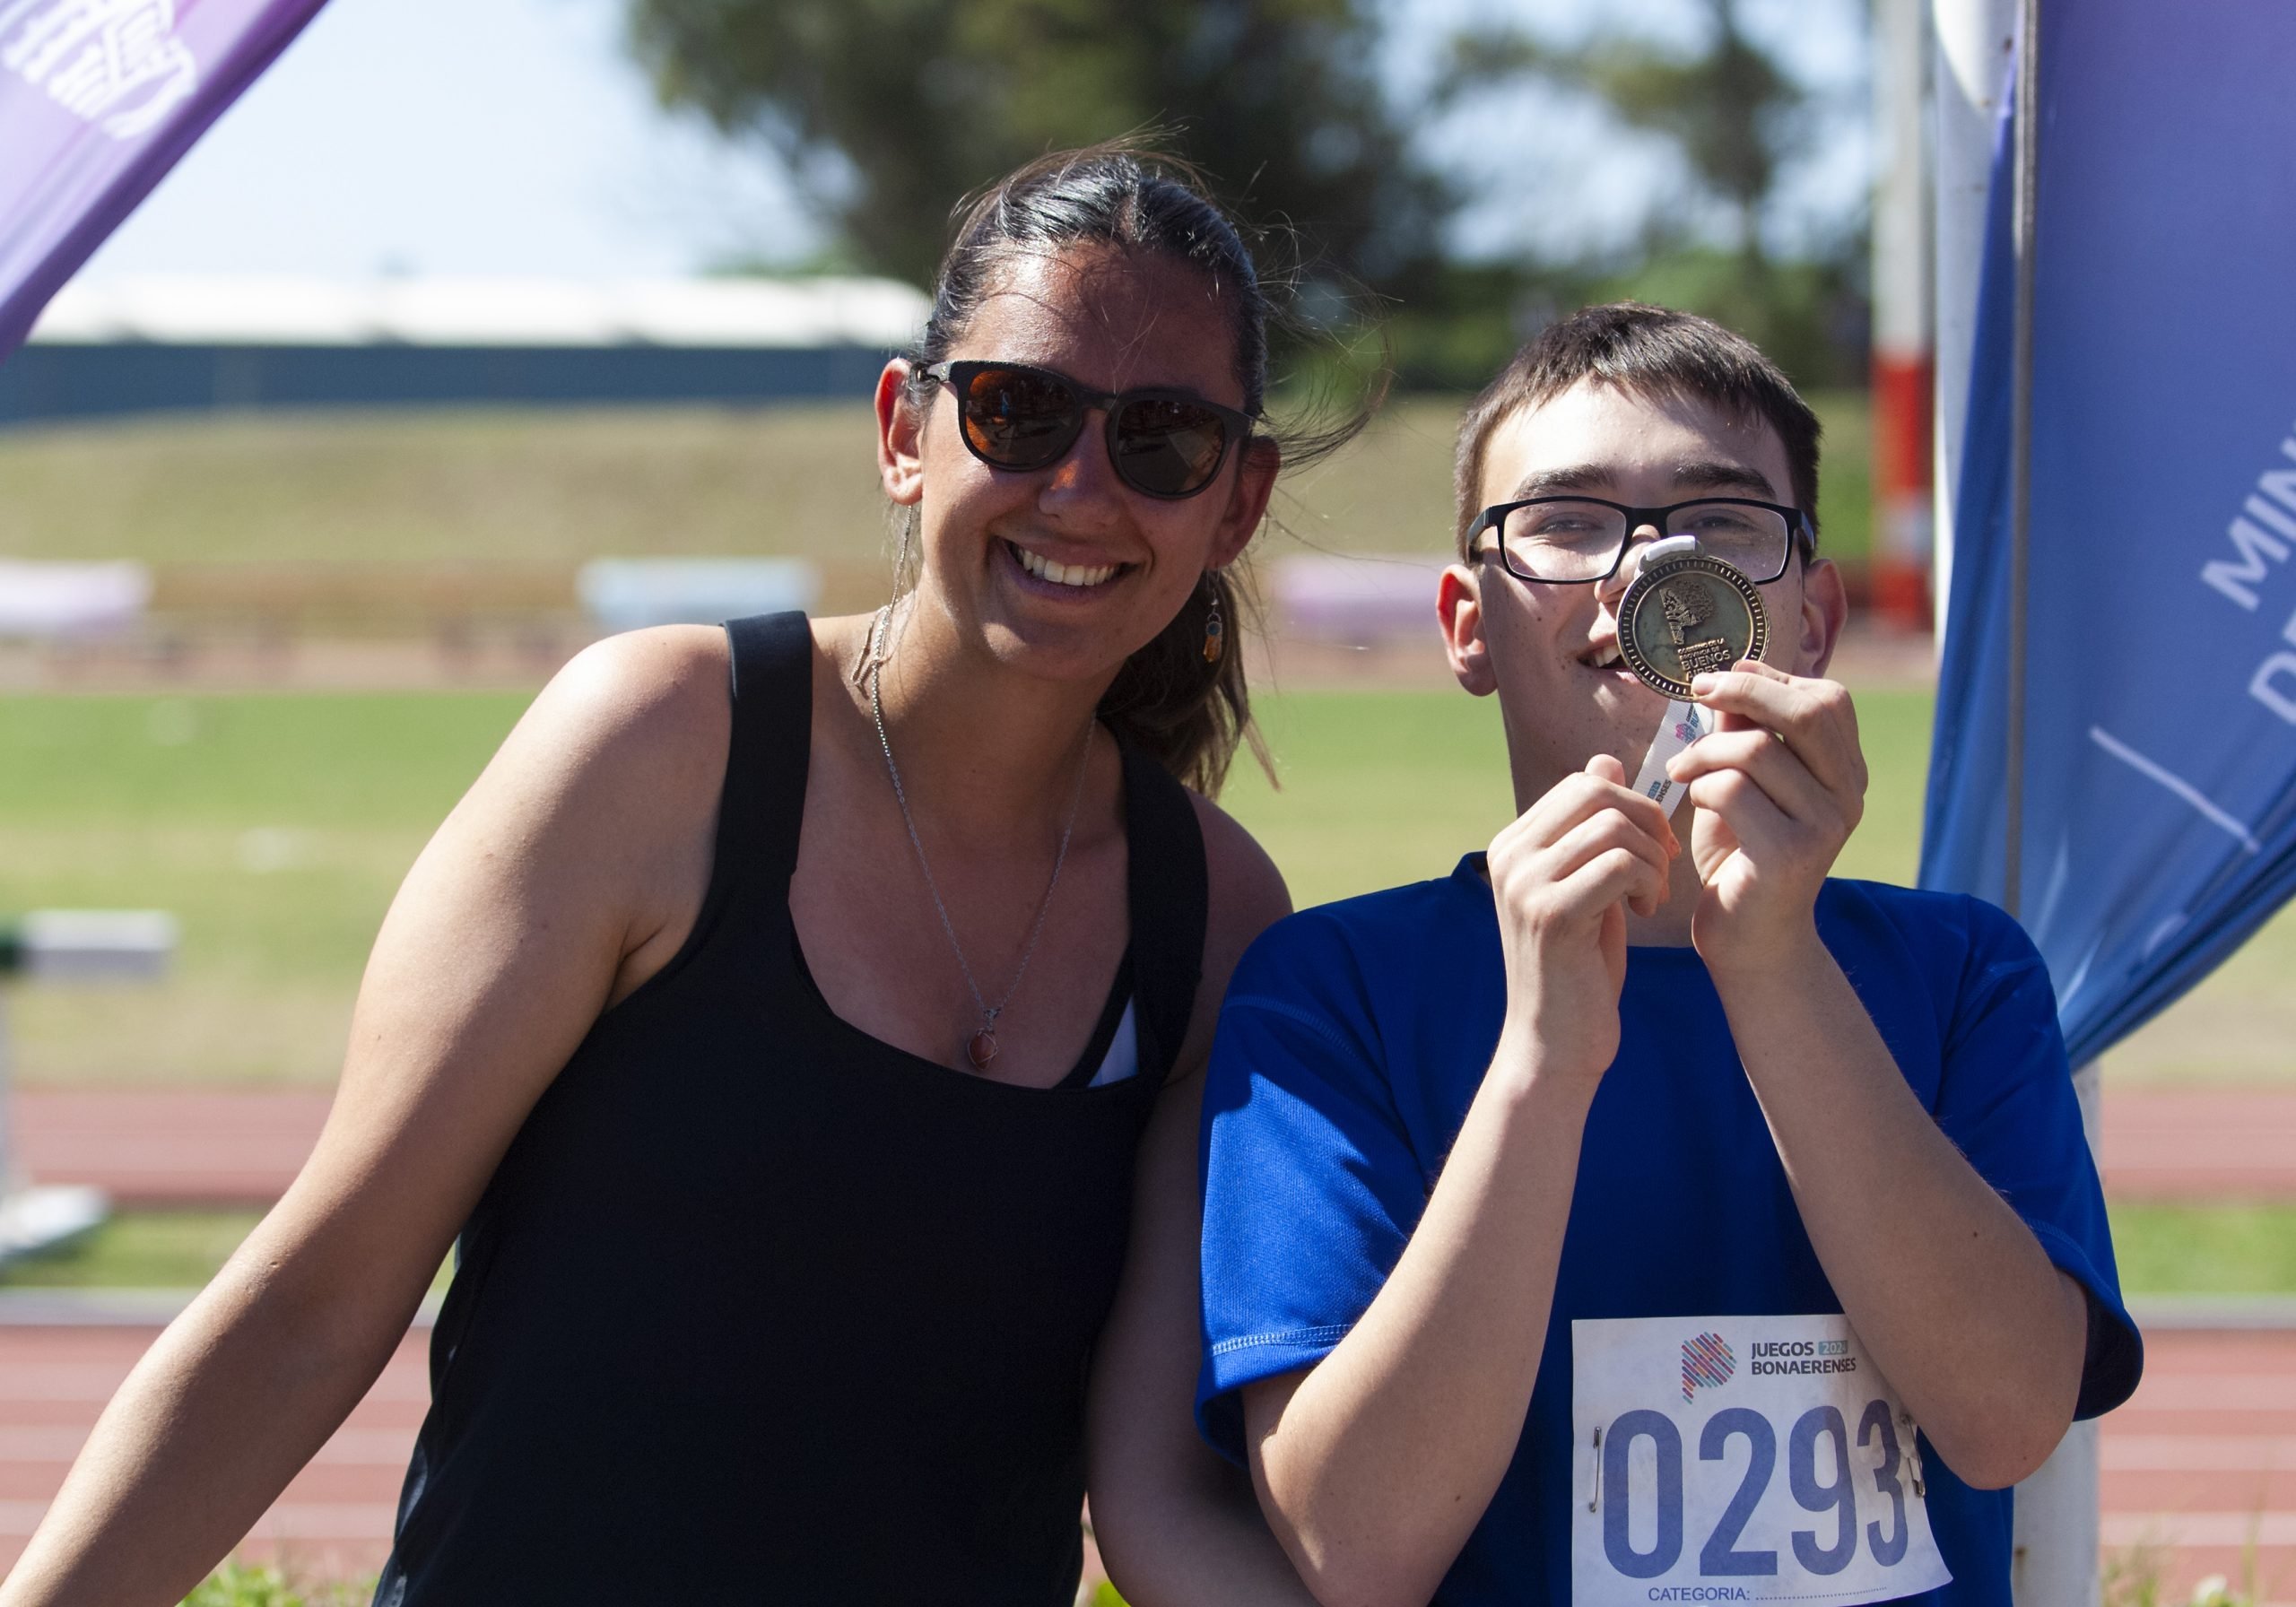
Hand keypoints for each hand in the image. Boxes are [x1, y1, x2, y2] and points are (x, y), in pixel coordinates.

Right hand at [1486, 754, 1678, 1088]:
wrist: (1556, 1044)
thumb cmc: (1580, 968)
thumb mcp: (1590, 887)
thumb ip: (1593, 829)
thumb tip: (1606, 760)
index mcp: (1513, 844)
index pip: (1584, 782)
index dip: (1634, 805)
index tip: (1655, 849)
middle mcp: (1510, 855)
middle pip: (1597, 792)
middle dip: (1648, 822)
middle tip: (1663, 868)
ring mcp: (1525, 883)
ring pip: (1613, 826)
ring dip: (1652, 858)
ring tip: (1652, 896)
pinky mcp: (1551, 914)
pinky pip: (1619, 864)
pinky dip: (1647, 882)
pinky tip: (1645, 912)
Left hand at [1666, 660, 1866, 968]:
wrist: (1749, 939)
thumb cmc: (1741, 855)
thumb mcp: (1742, 784)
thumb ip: (1743, 733)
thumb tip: (1729, 675)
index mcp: (1846, 773)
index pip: (1828, 699)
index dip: (1772, 678)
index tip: (1721, 678)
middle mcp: (1848, 796)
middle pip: (1807, 711)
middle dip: (1744, 691)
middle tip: (1699, 691)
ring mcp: (1825, 825)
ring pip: (1755, 751)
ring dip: (1704, 751)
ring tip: (1682, 770)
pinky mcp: (1791, 854)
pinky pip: (1732, 791)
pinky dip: (1700, 786)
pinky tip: (1690, 800)